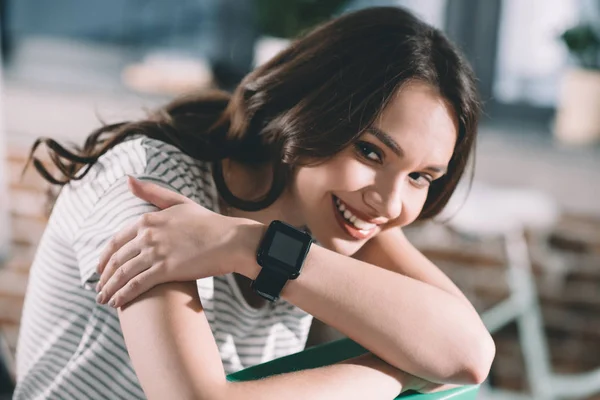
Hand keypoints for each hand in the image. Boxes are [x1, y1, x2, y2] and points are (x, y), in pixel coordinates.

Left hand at [95, 176, 256, 307]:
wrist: (230, 240)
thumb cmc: (208, 222)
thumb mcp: (178, 201)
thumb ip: (151, 192)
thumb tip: (127, 179)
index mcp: (148, 220)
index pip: (116, 241)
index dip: (104, 258)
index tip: (100, 270)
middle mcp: (147, 235)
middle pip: (116, 260)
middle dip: (104, 278)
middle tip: (98, 290)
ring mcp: (155, 253)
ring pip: (122, 274)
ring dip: (109, 290)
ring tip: (104, 300)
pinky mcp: (165, 270)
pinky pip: (136, 285)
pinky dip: (123, 295)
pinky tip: (117, 304)